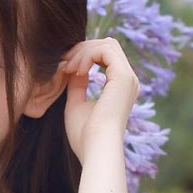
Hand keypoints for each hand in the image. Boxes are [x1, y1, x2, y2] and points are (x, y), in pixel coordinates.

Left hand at [57, 37, 139, 164]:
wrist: (95, 148)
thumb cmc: (85, 135)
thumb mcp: (76, 103)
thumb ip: (77, 85)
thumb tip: (73, 70)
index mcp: (120, 87)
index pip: (105, 56)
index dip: (83, 56)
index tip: (65, 69)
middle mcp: (128, 80)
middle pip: (107, 45)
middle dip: (82, 50)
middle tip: (64, 65)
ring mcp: (128, 77)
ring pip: (107, 44)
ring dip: (83, 52)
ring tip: (68, 68)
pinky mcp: (123, 77)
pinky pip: (106, 50)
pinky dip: (87, 55)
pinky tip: (76, 70)